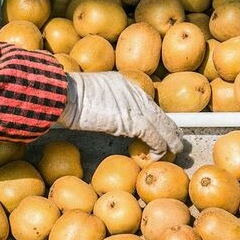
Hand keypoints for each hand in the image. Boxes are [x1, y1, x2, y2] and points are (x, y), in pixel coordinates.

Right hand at [58, 72, 183, 158]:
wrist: (61, 94)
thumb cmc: (64, 97)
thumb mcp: (87, 97)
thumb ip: (101, 104)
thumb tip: (102, 118)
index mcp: (122, 83)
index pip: (146, 102)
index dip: (156, 118)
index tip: (161, 128)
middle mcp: (133, 91)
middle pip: (158, 112)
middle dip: (169, 128)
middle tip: (177, 141)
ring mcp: (134, 104)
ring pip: (161, 124)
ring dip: (169, 140)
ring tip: (175, 151)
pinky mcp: (132, 119)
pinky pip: (153, 135)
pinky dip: (158, 146)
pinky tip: (158, 155)